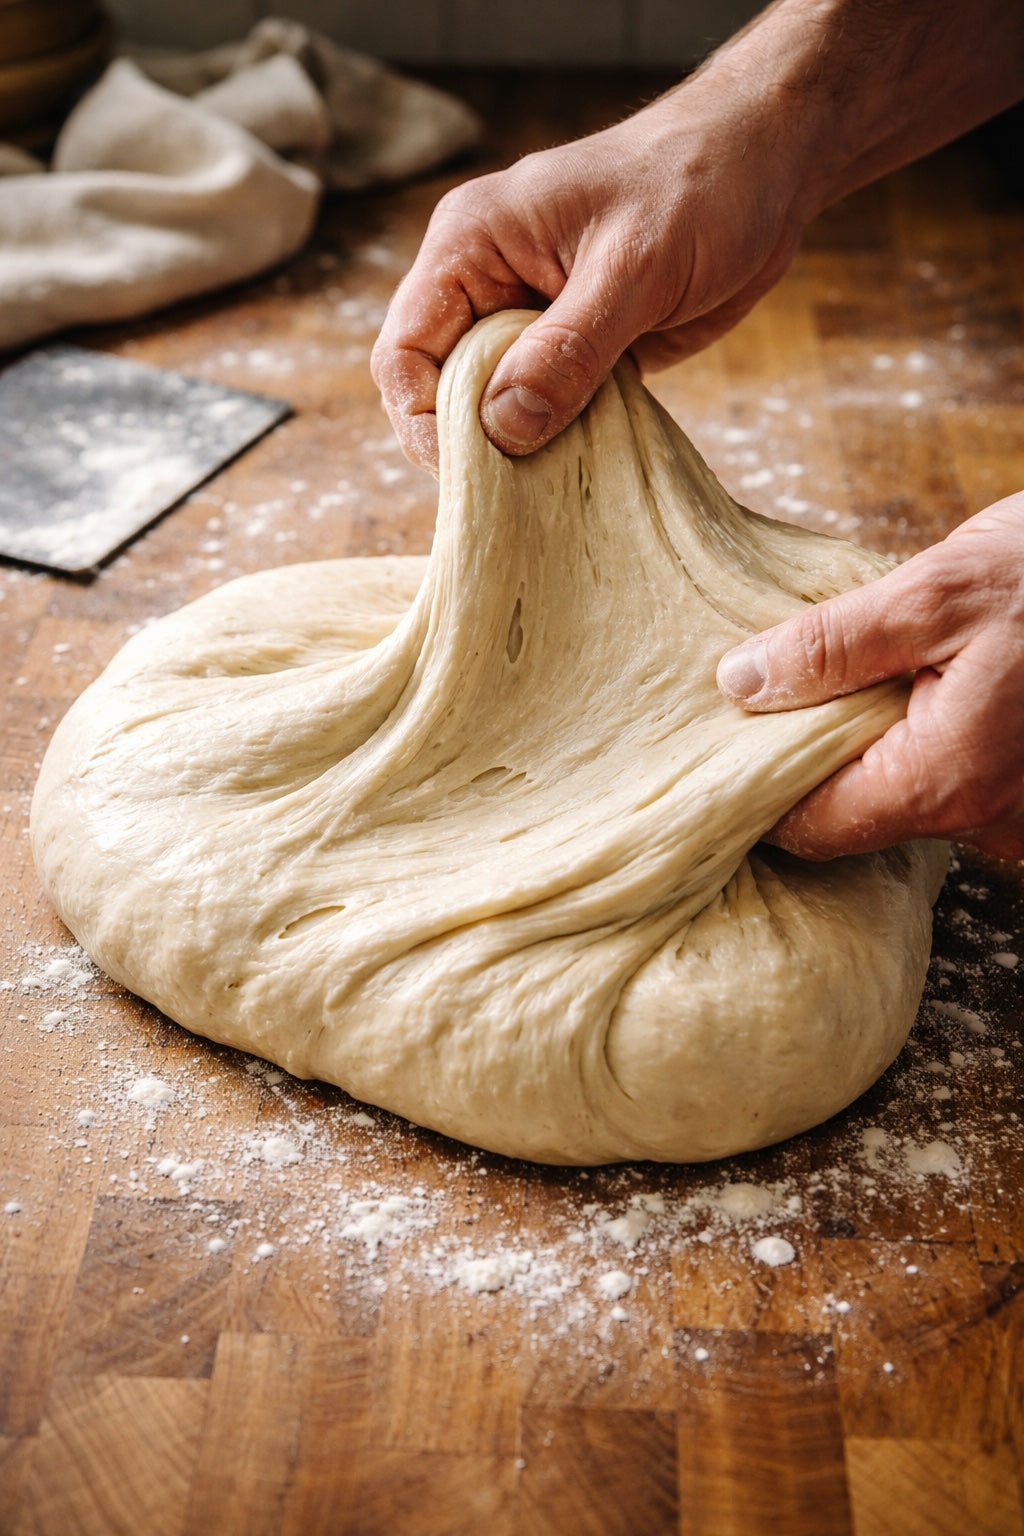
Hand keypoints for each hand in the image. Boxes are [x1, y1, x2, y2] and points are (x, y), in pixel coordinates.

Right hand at [371, 1, 1023, 474]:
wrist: (767, 167)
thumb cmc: (698, 187)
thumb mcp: (632, 270)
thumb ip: (567, 350)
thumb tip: (504, 429)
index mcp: (471, 245)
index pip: (406, 349)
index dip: (422, 419)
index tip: (469, 473)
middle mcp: (487, 282)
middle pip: (442, 387)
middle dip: (471, 444)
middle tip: (513, 499)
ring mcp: (530, 318)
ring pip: (493, 405)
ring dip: (517, 451)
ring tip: (548, 495)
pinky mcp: (574, 347)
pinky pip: (545, 408)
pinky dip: (558, 443)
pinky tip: (581, 474)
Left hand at [716, 493, 1023, 861]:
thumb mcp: (936, 589)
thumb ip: (832, 644)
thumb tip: (740, 683)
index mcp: (945, 781)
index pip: (810, 827)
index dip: (755, 789)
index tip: (721, 742)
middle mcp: (987, 819)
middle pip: (855, 816)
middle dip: (809, 758)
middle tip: (771, 693)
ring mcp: (1020, 813)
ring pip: (904, 798)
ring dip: (865, 745)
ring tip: (841, 678)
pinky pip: (952, 783)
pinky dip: (916, 741)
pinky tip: (908, 685)